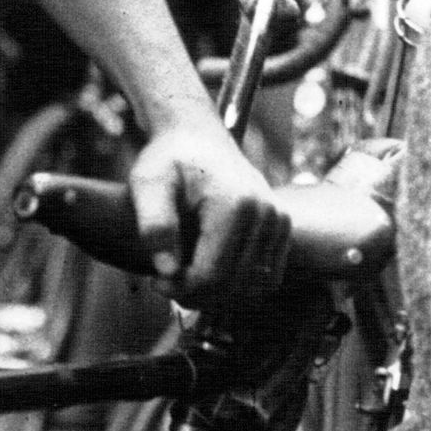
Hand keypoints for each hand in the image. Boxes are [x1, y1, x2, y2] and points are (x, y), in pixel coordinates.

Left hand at [127, 122, 291, 304]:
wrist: (197, 137)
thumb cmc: (168, 159)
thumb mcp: (147, 183)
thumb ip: (153, 224)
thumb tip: (167, 270)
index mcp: (235, 203)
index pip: (212, 273)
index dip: (180, 289)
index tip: (155, 282)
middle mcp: (266, 212)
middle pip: (233, 284)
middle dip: (197, 294)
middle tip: (166, 283)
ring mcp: (279, 220)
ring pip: (253, 286)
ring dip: (218, 293)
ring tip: (186, 278)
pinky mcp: (282, 227)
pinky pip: (267, 277)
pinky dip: (240, 284)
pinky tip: (209, 272)